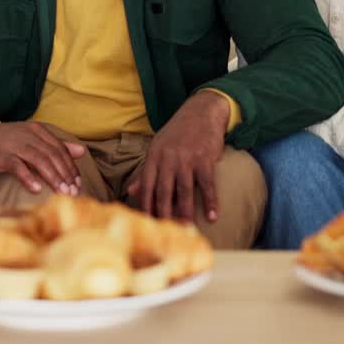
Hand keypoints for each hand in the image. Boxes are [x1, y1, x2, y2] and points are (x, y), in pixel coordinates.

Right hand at [0, 122, 85, 194]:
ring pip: (39, 160)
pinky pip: (18, 166)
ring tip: (61, 192)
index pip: (60, 149)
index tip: (78, 183)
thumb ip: (57, 145)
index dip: (71, 167)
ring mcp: (15, 145)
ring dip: (52, 177)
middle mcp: (29, 135)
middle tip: (73, 192)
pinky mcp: (2, 155)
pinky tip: (37, 189)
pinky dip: (28, 178)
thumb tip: (82, 151)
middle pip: (53, 155)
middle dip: (65, 174)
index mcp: (39, 131)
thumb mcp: (33, 140)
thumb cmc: (7, 142)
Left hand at [127, 91, 228, 222]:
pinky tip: (213, 216)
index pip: (146, 185)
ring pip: (184, 190)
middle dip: (163, 213)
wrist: (201, 111)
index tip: (146, 223)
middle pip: (163, 191)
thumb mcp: (157, 147)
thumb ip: (146, 170)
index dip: (145, 205)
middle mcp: (168, 158)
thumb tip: (130, 191)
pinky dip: (211, 201)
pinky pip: (208, 184)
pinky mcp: (205, 159)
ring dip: (186, 211)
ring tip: (187, 228)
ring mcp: (187, 159)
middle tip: (165, 232)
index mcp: (153, 156)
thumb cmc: (178, 132)